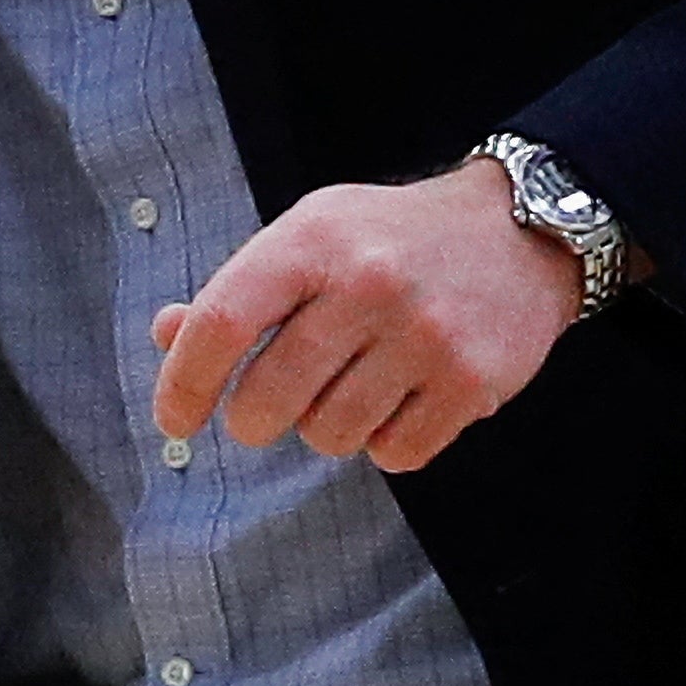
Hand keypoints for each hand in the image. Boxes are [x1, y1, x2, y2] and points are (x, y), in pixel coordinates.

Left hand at [151, 158, 578, 473]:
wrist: (517, 231)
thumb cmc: (387, 239)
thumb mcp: (307, 235)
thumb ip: (237, 288)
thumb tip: (168, 334)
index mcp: (311, 241)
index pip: (223, 322)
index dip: (185, 381)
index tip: (172, 421)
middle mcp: (367, 285)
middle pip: (270, 395)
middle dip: (251, 419)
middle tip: (261, 412)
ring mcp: (425, 336)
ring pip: (330, 434)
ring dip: (323, 429)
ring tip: (343, 392)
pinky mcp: (473, 382)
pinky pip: (397, 454)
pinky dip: (383, 444)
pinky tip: (395, 403)